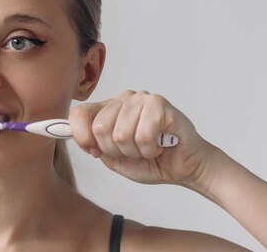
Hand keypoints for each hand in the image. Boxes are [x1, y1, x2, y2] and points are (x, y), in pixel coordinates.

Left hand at [69, 90, 215, 185]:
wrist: (186, 167)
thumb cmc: (153, 161)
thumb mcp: (116, 160)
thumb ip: (98, 149)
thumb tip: (86, 142)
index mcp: (108, 109)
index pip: (79, 113)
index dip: (81, 136)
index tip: (93, 150)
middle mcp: (123, 99)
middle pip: (99, 127)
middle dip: (114, 150)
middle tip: (133, 152)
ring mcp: (141, 99)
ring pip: (120, 134)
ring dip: (135, 152)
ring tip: (148, 148)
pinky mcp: (159, 105)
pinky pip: (142, 135)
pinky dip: (150, 149)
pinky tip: (159, 145)